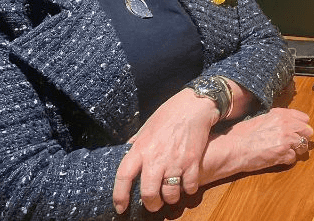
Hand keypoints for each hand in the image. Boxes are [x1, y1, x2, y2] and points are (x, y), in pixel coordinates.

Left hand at [113, 88, 219, 213]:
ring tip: (171, 196)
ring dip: (170, 198)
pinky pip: (189, 186)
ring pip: (170, 193)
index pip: (123, 177)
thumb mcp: (146, 127)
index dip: (120, 196)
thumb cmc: (168, 114)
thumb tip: (126, 153)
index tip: (120, 207)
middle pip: (149, 192)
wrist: (193, 106)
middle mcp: (156, 157)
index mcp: (140, 148)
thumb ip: (136, 143)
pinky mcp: (192, 161)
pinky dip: (188, 189)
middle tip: (153, 205)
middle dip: (151, 204)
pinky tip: (187, 186)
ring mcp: (175, 161)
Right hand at [199, 108, 313, 183]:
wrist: (234, 148)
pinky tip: (277, 158)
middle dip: (302, 138)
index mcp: (281, 114)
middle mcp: (287, 125)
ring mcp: (287, 140)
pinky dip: (286, 160)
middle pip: (308, 132)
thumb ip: (276, 120)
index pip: (304, 119)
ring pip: (304, 146)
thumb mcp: (261, 119)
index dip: (300, 126)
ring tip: (285, 151)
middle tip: (293, 143)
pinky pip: (293, 159)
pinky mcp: (283, 154)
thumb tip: (285, 124)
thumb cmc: (242, 134)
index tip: (296, 131)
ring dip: (296, 150)